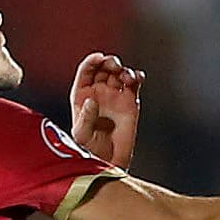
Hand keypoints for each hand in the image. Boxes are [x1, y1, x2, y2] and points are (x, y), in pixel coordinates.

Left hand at [69, 53, 144, 168]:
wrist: (110, 162)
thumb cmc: (91, 150)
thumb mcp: (81, 134)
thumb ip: (86, 117)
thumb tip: (92, 100)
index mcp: (82, 95)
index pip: (86, 71)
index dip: (92, 62)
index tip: (99, 58)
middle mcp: (98, 92)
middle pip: (103, 68)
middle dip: (109, 62)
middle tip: (114, 65)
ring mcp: (114, 96)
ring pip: (119, 74)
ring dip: (123, 70)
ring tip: (127, 77)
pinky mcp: (130, 102)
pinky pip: (134, 85)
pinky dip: (137, 77)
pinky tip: (138, 77)